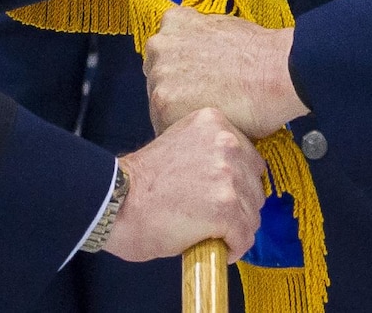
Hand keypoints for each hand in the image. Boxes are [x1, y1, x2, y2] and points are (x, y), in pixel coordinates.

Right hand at [105, 107, 266, 261]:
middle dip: (238, 206)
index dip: (237, 183)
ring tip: (209, 231)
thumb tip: (234, 176)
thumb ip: (209, 151)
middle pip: (254, 186)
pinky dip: (233, 248)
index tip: (222, 195)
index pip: (249, 158)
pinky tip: (214, 246)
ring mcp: (228, 177)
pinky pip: (244, 237)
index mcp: (214, 123)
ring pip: (252, 214)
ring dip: (235, 228)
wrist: (116, 204)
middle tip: (213, 216)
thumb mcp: (180, 144)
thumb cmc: (140, 182)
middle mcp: (226, 144)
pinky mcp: (226, 210)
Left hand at [145, 5, 306, 139]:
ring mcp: (159, 73)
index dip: (182, 73)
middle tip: (206, 102)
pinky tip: (206, 128)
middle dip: (178, 92)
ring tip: (209, 118)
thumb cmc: (262, 53)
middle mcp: (160, 44)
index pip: (165, 53)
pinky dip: (183, 132)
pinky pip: (165, 126)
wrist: (279, 72)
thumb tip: (199, 56)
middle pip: (158, 78)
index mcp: (174, 21)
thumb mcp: (223, 26)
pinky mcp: (164, 102)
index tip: (197, 84)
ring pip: (159, 104)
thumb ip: (199, 39)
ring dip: (179, 114)